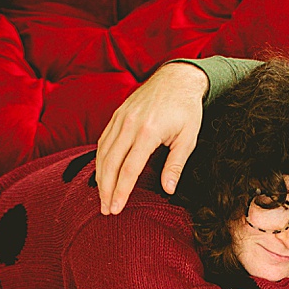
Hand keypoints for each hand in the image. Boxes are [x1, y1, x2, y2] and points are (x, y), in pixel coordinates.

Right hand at [97, 62, 208, 214]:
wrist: (177, 78)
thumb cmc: (186, 109)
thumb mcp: (189, 138)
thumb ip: (176, 164)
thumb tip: (168, 189)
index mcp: (148, 132)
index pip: (129, 169)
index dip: (121, 192)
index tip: (116, 209)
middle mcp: (130, 125)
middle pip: (110, 163)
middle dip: (106, 189)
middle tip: (105, 210)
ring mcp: (121, 118)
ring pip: (103, 152)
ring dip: (100, 177)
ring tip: (101, 196)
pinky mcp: (117, 115)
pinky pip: (103, 140)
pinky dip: (100, 159)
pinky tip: (101, 173)